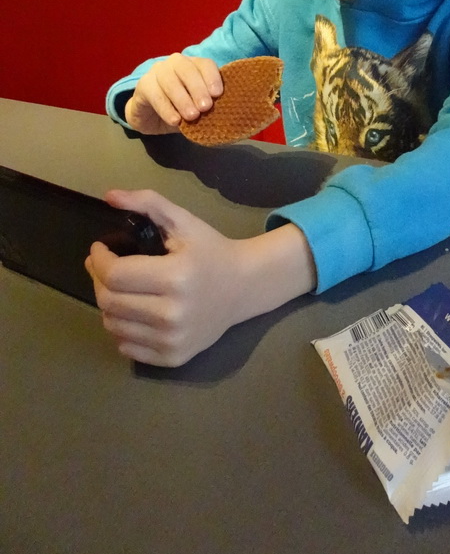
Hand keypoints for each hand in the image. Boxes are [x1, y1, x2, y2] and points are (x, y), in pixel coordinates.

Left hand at [86, 189, 315, 366]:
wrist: (245, 287)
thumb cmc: (211, 250)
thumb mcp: (184, 221)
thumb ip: (148, 203)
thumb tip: (109, 196)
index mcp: (176, 277)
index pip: (115, 275)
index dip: (99, 259)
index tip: (100, 248)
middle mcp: (173, 314)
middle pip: (109, 302)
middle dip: (99, 280)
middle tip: (106, 267)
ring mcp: (172, 340)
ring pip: (113, 326)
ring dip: (108, 304)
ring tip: (121, 288)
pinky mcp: (173, 357)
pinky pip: (127, 347)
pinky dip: (123, 328)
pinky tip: (135, 311)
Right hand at [125, 54, 222, 134]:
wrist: (150, 117)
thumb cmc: (180, 109)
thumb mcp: (196, 107)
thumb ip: (207, 105)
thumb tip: (224, 112)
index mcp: (193, 65)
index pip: (205, 64)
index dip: (212, 77)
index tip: (218, 94)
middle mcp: (175, 63)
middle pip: (187, 69)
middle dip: (198, 88)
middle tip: (206, 107)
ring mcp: (157, 71)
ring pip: (170, 80)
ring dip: (182, 99)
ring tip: (192, 116)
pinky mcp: (143, 84)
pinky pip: (155, 94)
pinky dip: (166, 108)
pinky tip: (175, 120)